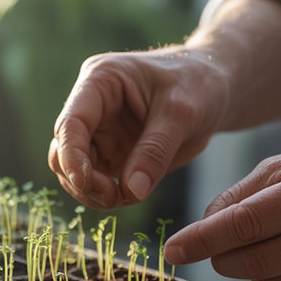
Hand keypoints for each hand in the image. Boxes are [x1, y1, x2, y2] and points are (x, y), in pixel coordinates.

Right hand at [49, 46, 228, 207]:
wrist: (217, 88)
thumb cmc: (200, 84)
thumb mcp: (183, 113)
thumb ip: (156, 151)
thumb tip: (131, 192)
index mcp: (100, 81)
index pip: (71, 123)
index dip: (71, 156)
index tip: (86, 183)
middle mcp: (91, 106)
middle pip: (64, 151)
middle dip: (82, 179)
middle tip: (113, 198)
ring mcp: (99, 131)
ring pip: (74, 171)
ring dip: (92, 192)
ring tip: (123, 198)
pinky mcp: (111, 153)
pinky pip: (96, 181)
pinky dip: (106, 195)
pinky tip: (128, 195)